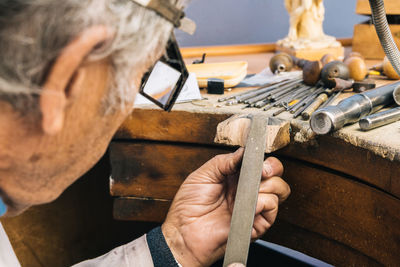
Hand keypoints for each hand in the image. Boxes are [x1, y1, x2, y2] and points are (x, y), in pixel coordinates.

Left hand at [162, 148, 289, 266]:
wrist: (184, 232)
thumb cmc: (189, 205)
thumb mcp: (203, 174)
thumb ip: (225, 161)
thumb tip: (244, 151)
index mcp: (236, 177)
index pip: (260, 164)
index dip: (263, 159)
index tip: (258, 157)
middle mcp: (248, 190)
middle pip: (276, 175)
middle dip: (272, 168)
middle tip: (262, 171)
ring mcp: (254, 207)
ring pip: (279, 189)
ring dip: (267, 185)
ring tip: (249, 190)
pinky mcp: (257, 223)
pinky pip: (272, 207)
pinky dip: (263, 202)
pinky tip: (249, 204)